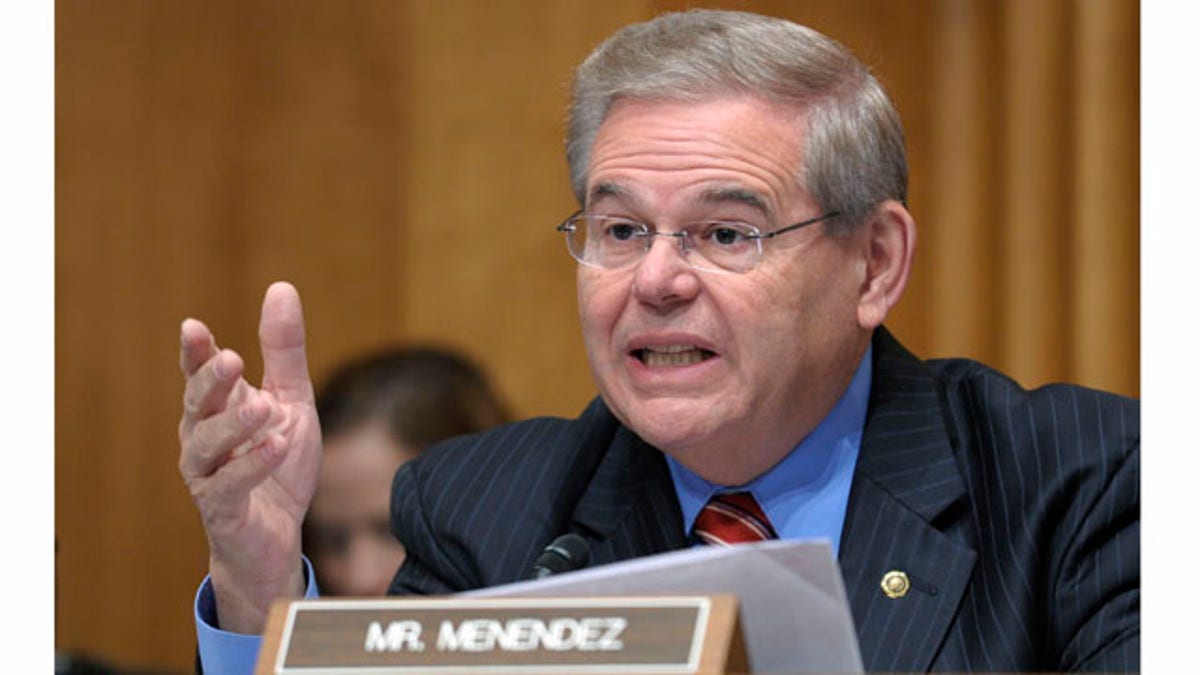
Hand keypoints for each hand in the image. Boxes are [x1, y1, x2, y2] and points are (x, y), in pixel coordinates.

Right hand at [178, 282, 321, 633]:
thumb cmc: (277, 463)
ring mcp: (207, 474)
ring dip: (234, 424)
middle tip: (231, 360)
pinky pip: (230, 484)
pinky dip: (252, 464)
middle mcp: (202, 437)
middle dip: (210, 382)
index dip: (195, 352)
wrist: (277, 534)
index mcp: (218, 407)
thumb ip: (283, 350)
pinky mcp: (222, 508)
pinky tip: (275, 445)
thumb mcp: (291, 400)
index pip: (200, 373)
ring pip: (207, 444)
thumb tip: (280, 287)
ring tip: (262, 407)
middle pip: (197, 403)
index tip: (193, 327)